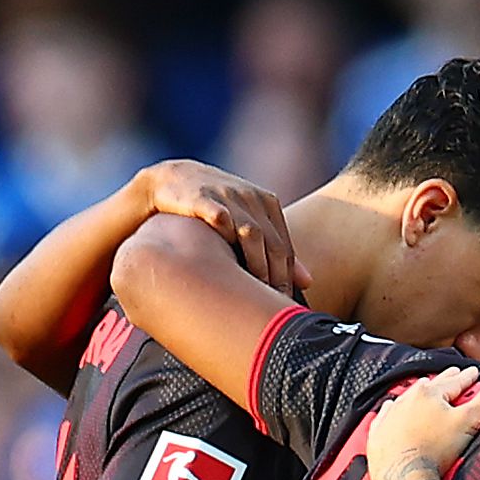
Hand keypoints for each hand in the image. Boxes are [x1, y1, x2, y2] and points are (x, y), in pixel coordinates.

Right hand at [140, 160, 307, 294]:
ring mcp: (227, 196)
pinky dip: (228, 238)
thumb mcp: (249, 221)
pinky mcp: (202, 197)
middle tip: (275, 301)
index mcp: (267, 202)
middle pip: (273, 243)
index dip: (288, 276)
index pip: (284, 246)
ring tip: (258, 288)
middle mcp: (251, 197)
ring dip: (258, 264)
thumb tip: (309, 283)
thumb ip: (276, 248)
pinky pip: (220, 219)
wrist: (171, 178)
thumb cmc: (216, 206)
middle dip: (276, 275)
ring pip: (252, 234)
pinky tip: (227, 263)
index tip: (285, 301)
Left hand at [368, 365, 479, 473]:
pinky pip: (385, 416)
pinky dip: (392, 412)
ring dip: (418, 394)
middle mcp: (407, 400)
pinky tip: (392, 409)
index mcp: (430, 394)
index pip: (455, 381)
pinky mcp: (378, 434)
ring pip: (406, 398)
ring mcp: (390, 417)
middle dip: (444, 381)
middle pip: (430, 386)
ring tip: (425, 389)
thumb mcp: (470, 421)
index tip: (474, 373)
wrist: (404, 476)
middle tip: (453, 375)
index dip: (468, 377)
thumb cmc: (435, 450)